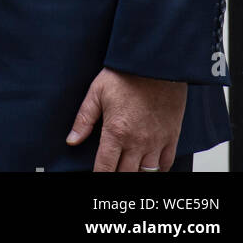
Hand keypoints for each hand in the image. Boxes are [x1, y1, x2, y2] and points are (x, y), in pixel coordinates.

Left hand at [66, 67, 187, 170]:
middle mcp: (137, 142)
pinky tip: (149, 168)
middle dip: (116, 176)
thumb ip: (84, 120)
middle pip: (126, 174)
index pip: (105, 167)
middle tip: (111, 172)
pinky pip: (167, 164)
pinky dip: (158, 170)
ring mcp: (156, 142)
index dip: (99, 176)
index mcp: (116, 132)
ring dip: (136, 174)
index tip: (96, 177)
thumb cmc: (124, 76)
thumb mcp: (96, 93)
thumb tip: (72, 140)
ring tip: (128, 171)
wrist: (154, 65)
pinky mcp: (171, 137)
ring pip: (147, 173)